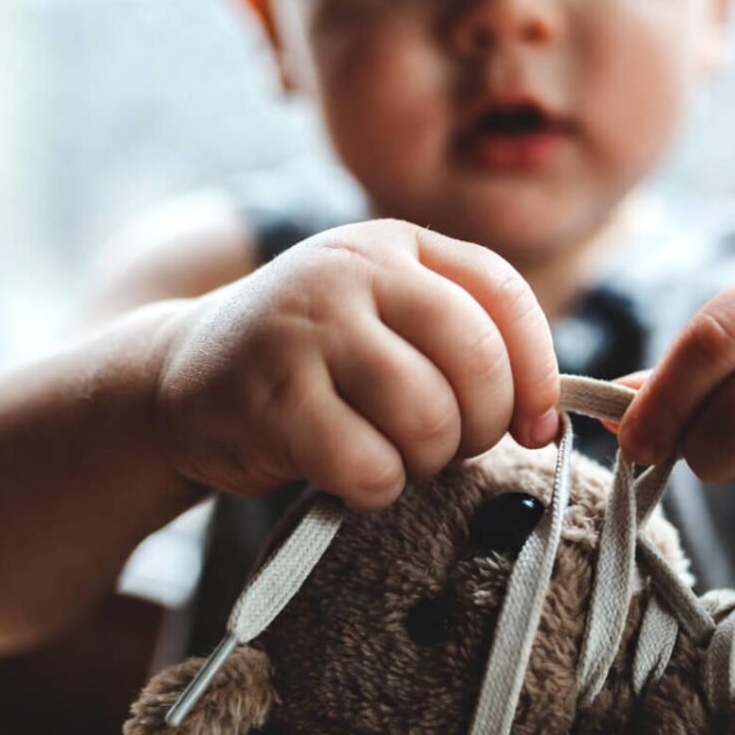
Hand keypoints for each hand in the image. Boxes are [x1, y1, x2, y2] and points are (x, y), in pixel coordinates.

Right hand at [154, 219, 559, 509]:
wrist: (186, 377)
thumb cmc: (316, 364)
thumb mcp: (387, 323)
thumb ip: (465, 345)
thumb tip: (547, 418)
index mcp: (397, 246)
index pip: (504, 296)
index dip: (537, 372)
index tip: (535, 427)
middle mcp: (354, 269)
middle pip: (477, 363)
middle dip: (481, 426)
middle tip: (447, 445)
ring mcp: (308, 328)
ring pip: (429, 419)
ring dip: (426, 461)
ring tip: (393, 454)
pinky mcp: (273, 398)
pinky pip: (371, 467)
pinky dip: (376, 488)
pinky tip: (348, 472)